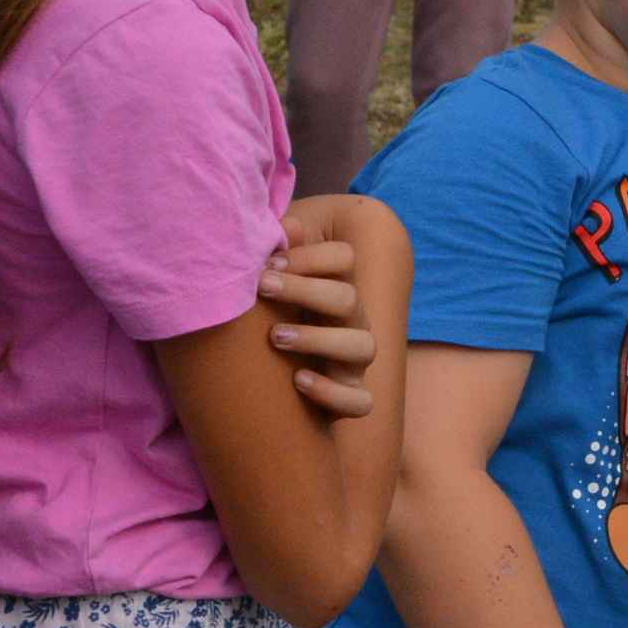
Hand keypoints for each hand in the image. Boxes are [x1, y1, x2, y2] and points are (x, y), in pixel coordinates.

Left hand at [264, 201, 377, 419]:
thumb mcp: (274, 280)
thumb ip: (280, 252)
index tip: (270, 262)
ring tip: (275, 337)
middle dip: (305, 290)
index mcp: (335, 287)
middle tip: (263, 287)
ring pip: (364, 347)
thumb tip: (288, 225)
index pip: (344, 257)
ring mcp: (354, 362)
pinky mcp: (348, 398)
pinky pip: (359, 402)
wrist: (275, 379)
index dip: (310, 256)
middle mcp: (352, 322)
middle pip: (349, 298)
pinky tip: (298, 380)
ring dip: (319, 339)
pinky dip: (332, 393)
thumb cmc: (270, 314)